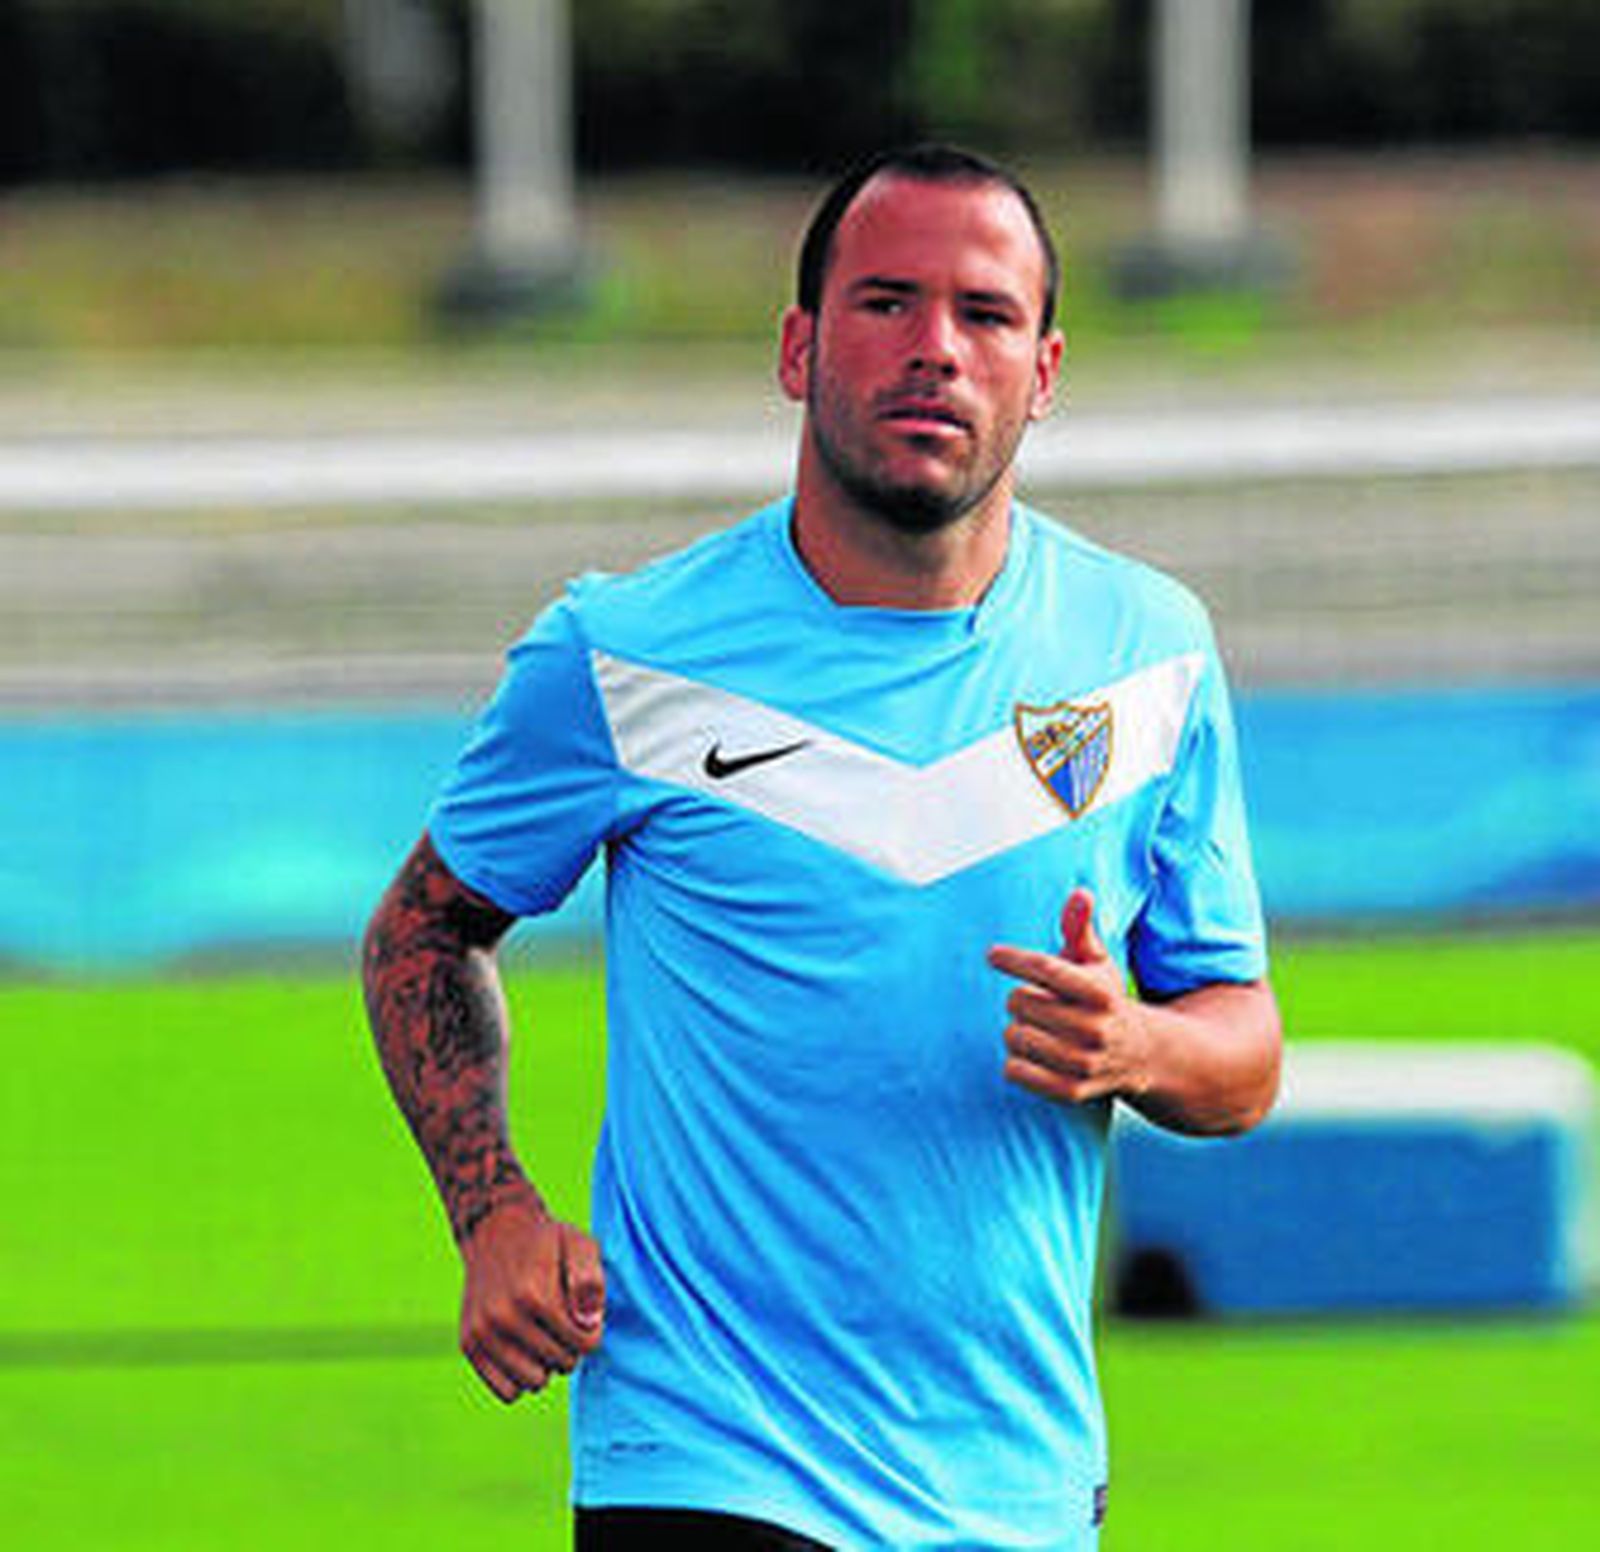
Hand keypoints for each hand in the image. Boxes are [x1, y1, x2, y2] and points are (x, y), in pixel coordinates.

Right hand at [458, 1193, 605, 1402]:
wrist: (496, 1231)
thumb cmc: (547, 1241)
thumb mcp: (579, 1243)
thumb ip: (590, 1280)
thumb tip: (588, 1324)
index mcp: (534, 1294)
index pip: (584, 1344)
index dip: (592, 1332)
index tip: (583, 1315)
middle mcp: (503, 1316)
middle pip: (562, 1364)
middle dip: (571, 1347)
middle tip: (562, 1323)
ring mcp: (482, 1332)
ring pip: (534, 1383)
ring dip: (546, 1366)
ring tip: (544, 1338)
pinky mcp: (468, 1343)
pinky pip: (506, 1391)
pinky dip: (520, 1378)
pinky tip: (524, 1351)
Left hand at [987, 889, 1152, 1106]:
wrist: (1142, 1056)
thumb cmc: (1105, 999)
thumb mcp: (1098, 962)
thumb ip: (1081, 929)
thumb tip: (1080, 892)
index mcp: (1100, 992)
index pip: (1045, 968)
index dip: (1013, 958)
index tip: (993, 955)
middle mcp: (1095, 1028)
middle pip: (1019, 1001)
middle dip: (1020, 997)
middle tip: (1037, 1003)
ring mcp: (1084, 1063)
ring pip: (1012, 1035)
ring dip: (1018, 1029)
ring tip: (1040, 1029)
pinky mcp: (1071, 1091)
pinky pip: (1014, 1070)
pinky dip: (1015, 1061)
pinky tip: (1033, 1054)